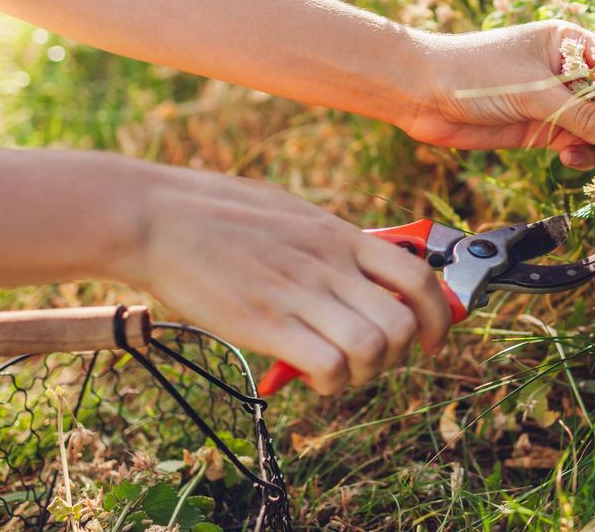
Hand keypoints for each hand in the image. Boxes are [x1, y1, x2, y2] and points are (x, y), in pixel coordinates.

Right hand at [116, 163, 452, 393]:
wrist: (155, 217)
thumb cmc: (215, 210)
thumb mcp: (289, 211)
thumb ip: (327, 239)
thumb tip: (353, 261)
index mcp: (339, 235)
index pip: (418, 277)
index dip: (438, 316)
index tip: (432, 340)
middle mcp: (329, 264)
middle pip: (404, 322)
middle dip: (399, 354)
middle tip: (369, 359)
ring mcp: (300, 293)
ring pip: (374, 348)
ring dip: (366, 373)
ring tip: (338, 371)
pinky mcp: (266, 324)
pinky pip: (330, 367)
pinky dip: (332, 384)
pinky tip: (310, 376)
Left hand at [402, 21, 594, 169]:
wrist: (420, 93)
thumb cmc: (474, 72)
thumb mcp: (534, 92)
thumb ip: (583, 115)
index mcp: (568, 42)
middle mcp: (565, 69)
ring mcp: (552, 100)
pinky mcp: (537, 128)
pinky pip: (574, 142)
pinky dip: (581, 153)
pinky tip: (572, 160)